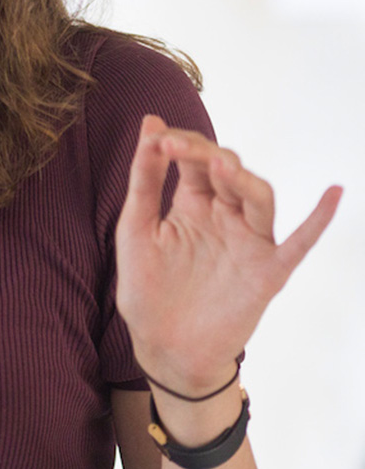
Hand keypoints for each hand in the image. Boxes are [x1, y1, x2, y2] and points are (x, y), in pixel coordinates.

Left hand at [114, 115, 341, 394]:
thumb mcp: (136, 226)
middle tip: (176, 147)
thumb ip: (145, 177)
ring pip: (259, 198)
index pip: (196, 159)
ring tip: (221, 164)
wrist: (161, 346)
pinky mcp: (266, 273)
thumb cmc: (147, 286)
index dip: (181, 144)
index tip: (158, 139)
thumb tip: (151, 122)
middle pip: (228, 171)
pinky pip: (299, 244)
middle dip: (204, 154)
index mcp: (192, 202)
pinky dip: (318, 220)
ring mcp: (248, 243)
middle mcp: (224, 216)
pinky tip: (333, 194)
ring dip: (242, 179)